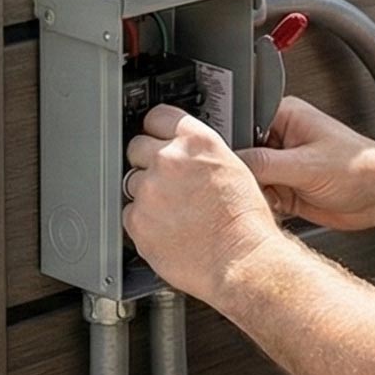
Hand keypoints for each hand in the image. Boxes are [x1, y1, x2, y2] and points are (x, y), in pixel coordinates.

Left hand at [123, 104, 282, 305]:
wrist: (241, 258)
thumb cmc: (245, 220)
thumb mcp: (234, 168)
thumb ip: (202, 154)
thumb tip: (187, 153)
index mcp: (197, 141)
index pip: (158, 116)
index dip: (157, 128)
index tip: (156, 135)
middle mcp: (170, 160)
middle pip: (136, 146)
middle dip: (147, 160)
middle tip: (166, 180)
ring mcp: (150, 190)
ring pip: (131, 182)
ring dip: (146, 193)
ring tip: (173, 210)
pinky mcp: (137, 221)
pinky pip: (129, 214)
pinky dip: (143, 221)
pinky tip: (167, 228)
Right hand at [236, 97, 374, 231]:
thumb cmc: (358, 168)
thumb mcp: (305, 164)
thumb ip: (264, 163)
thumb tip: (231, 162)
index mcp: (284, 115)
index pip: (241, 123)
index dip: (229, 143)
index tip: (224, 162)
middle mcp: (279, 138)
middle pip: (240, 153)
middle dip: (241, 172)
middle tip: (248, 184)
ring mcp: (281, 164)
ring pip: (247, 178)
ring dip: (251, 191)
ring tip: (265, 197)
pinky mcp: (284, 188)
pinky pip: (259, 197)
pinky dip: (261, 205)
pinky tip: (272, 208)